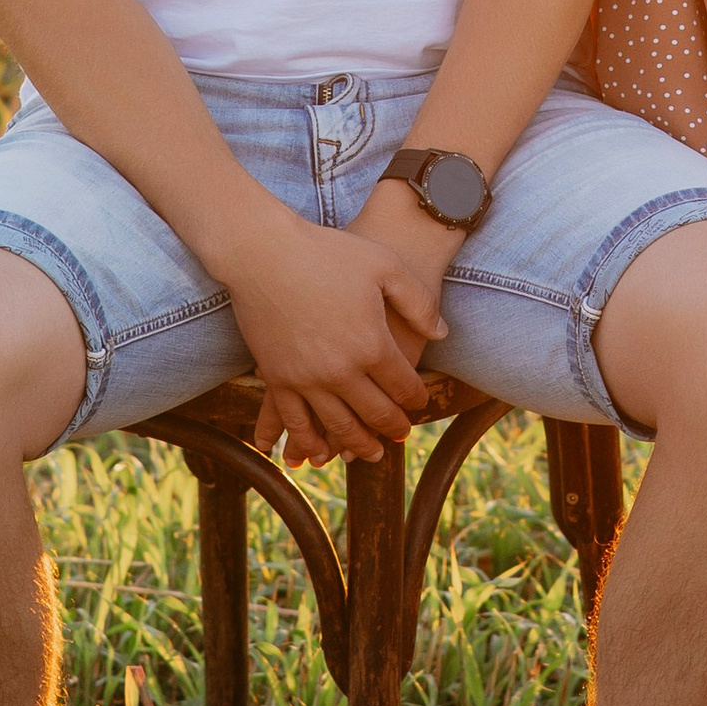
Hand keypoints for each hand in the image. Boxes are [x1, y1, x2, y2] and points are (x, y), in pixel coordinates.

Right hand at [226, 207, 439, 465]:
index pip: (403, 385)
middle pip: (375, 413)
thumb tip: (442, 333)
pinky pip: (295, 421)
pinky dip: (308, 441)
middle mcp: (342, 370)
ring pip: (338, 425)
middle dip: (392, 427)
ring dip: (357, 444)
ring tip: (370, 453)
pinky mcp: (277, 378)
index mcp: (372, 344)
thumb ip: (418, 302)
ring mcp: (307, 378)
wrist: (264, 252)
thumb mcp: (385, 266)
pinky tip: (317, 452)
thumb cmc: (328, 252)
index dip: (416, 398)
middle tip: (402, 434)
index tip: (420, 403)